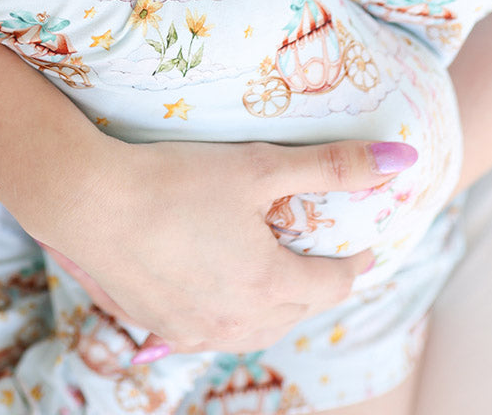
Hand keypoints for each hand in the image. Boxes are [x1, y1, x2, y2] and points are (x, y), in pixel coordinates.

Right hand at [36, 137, 413, 354]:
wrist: (87, 201)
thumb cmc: (175, 179)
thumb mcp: (260, 166)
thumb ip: (333, 166)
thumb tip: (404, 160)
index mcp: (270, 285)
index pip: (334, 284)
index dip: (355, 262)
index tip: (363, 242)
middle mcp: (237, 321)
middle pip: (297, 311)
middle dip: (316, 285)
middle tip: (320, 253)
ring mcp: (194, 330)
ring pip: (255, 327)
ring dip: (275, 303)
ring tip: (275, 273)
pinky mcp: (158, 325)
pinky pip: (212, 330)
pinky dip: (230, 311)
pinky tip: (218, 289)